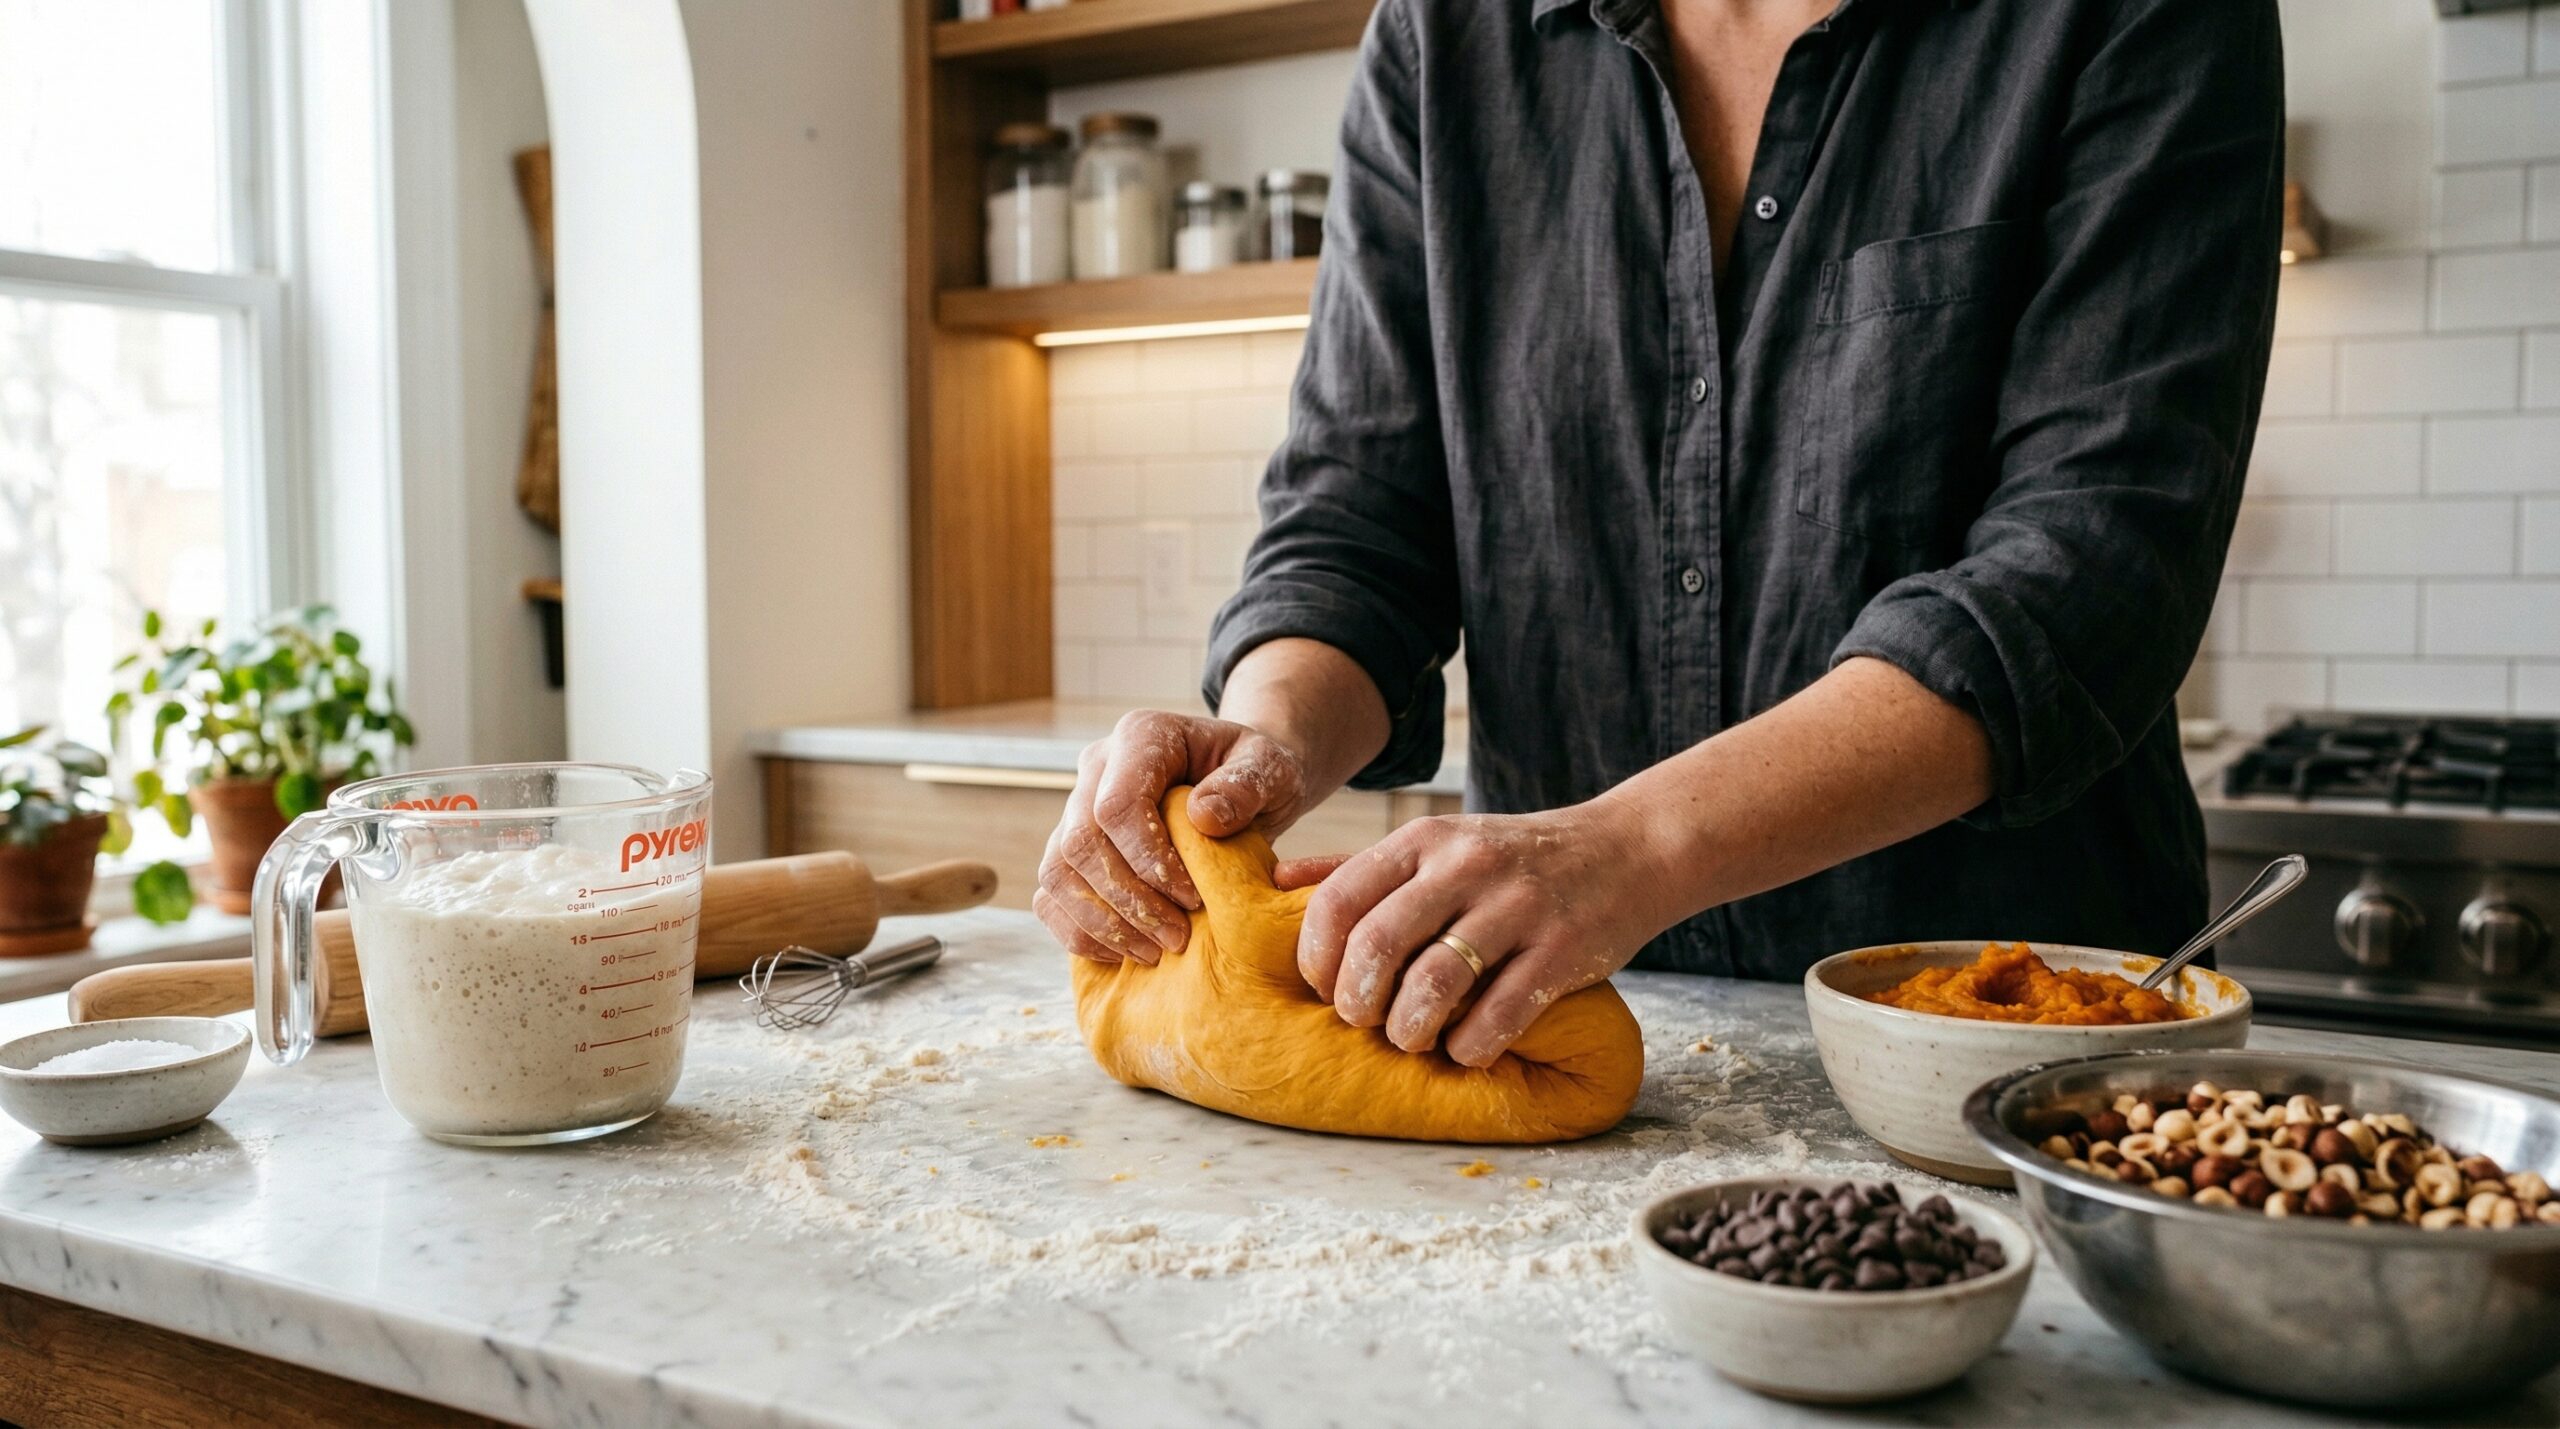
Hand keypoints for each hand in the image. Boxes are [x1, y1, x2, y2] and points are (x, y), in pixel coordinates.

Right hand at [1036, 710, 1315, 964]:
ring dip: (1102, 922)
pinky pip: (1050, 895)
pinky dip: (1079, 931)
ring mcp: (1076, 807)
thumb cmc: (1256, 773)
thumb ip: (1246, 786)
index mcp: (1141, 737)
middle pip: (1081, 843)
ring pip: (1057, 872)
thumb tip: (1203, 817)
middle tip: (1177, 939)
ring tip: (1155, 951)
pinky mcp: (1070, 847)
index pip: (1118, 805)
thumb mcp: (1270, 768)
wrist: (1241, 784)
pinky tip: (1124, 952)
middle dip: (1128, 901)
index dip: (1149, 861)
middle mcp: (1097, 768)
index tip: (1194, 897)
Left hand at [1295, 798, 1674, 1066]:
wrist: (1629, 849)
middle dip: (1356, 1000)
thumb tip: (1275, 880)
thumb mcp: (1439, 844)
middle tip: (1362, 1024)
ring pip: (1434, 984)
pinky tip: (1466, 1050)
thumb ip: (1360, 866)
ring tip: (1410, 1040)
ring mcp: (1518, 907)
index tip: (1325, 987)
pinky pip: (1500, 1013)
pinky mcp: (1564, 950)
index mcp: (1426, 841)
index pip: (1340, 899)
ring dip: (1409, 1029)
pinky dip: (1471, 1046)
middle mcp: (1467, 866)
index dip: (1318, 956)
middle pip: (1379, 944)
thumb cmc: (1516, 857)